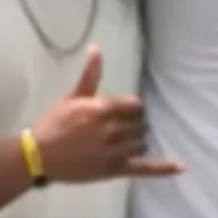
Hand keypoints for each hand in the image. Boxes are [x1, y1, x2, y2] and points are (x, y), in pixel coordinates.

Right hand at [28, 45, 183, 182]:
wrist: (37, 155)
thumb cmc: (53, 124)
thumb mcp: (72, 97)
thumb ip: (90, 75)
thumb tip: (97, 48)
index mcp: (102, 109)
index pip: (134, 105)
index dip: (131, 108)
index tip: (123, 111)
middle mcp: (111, 129)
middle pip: (139, 123)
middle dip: (134, 123)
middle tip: (120, 127)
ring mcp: (115, 151)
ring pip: (141, 141)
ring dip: (138, 139)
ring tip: (125, 140)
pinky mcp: (115, 169)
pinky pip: (144, 168)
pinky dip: (163, 168)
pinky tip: (180, 167)